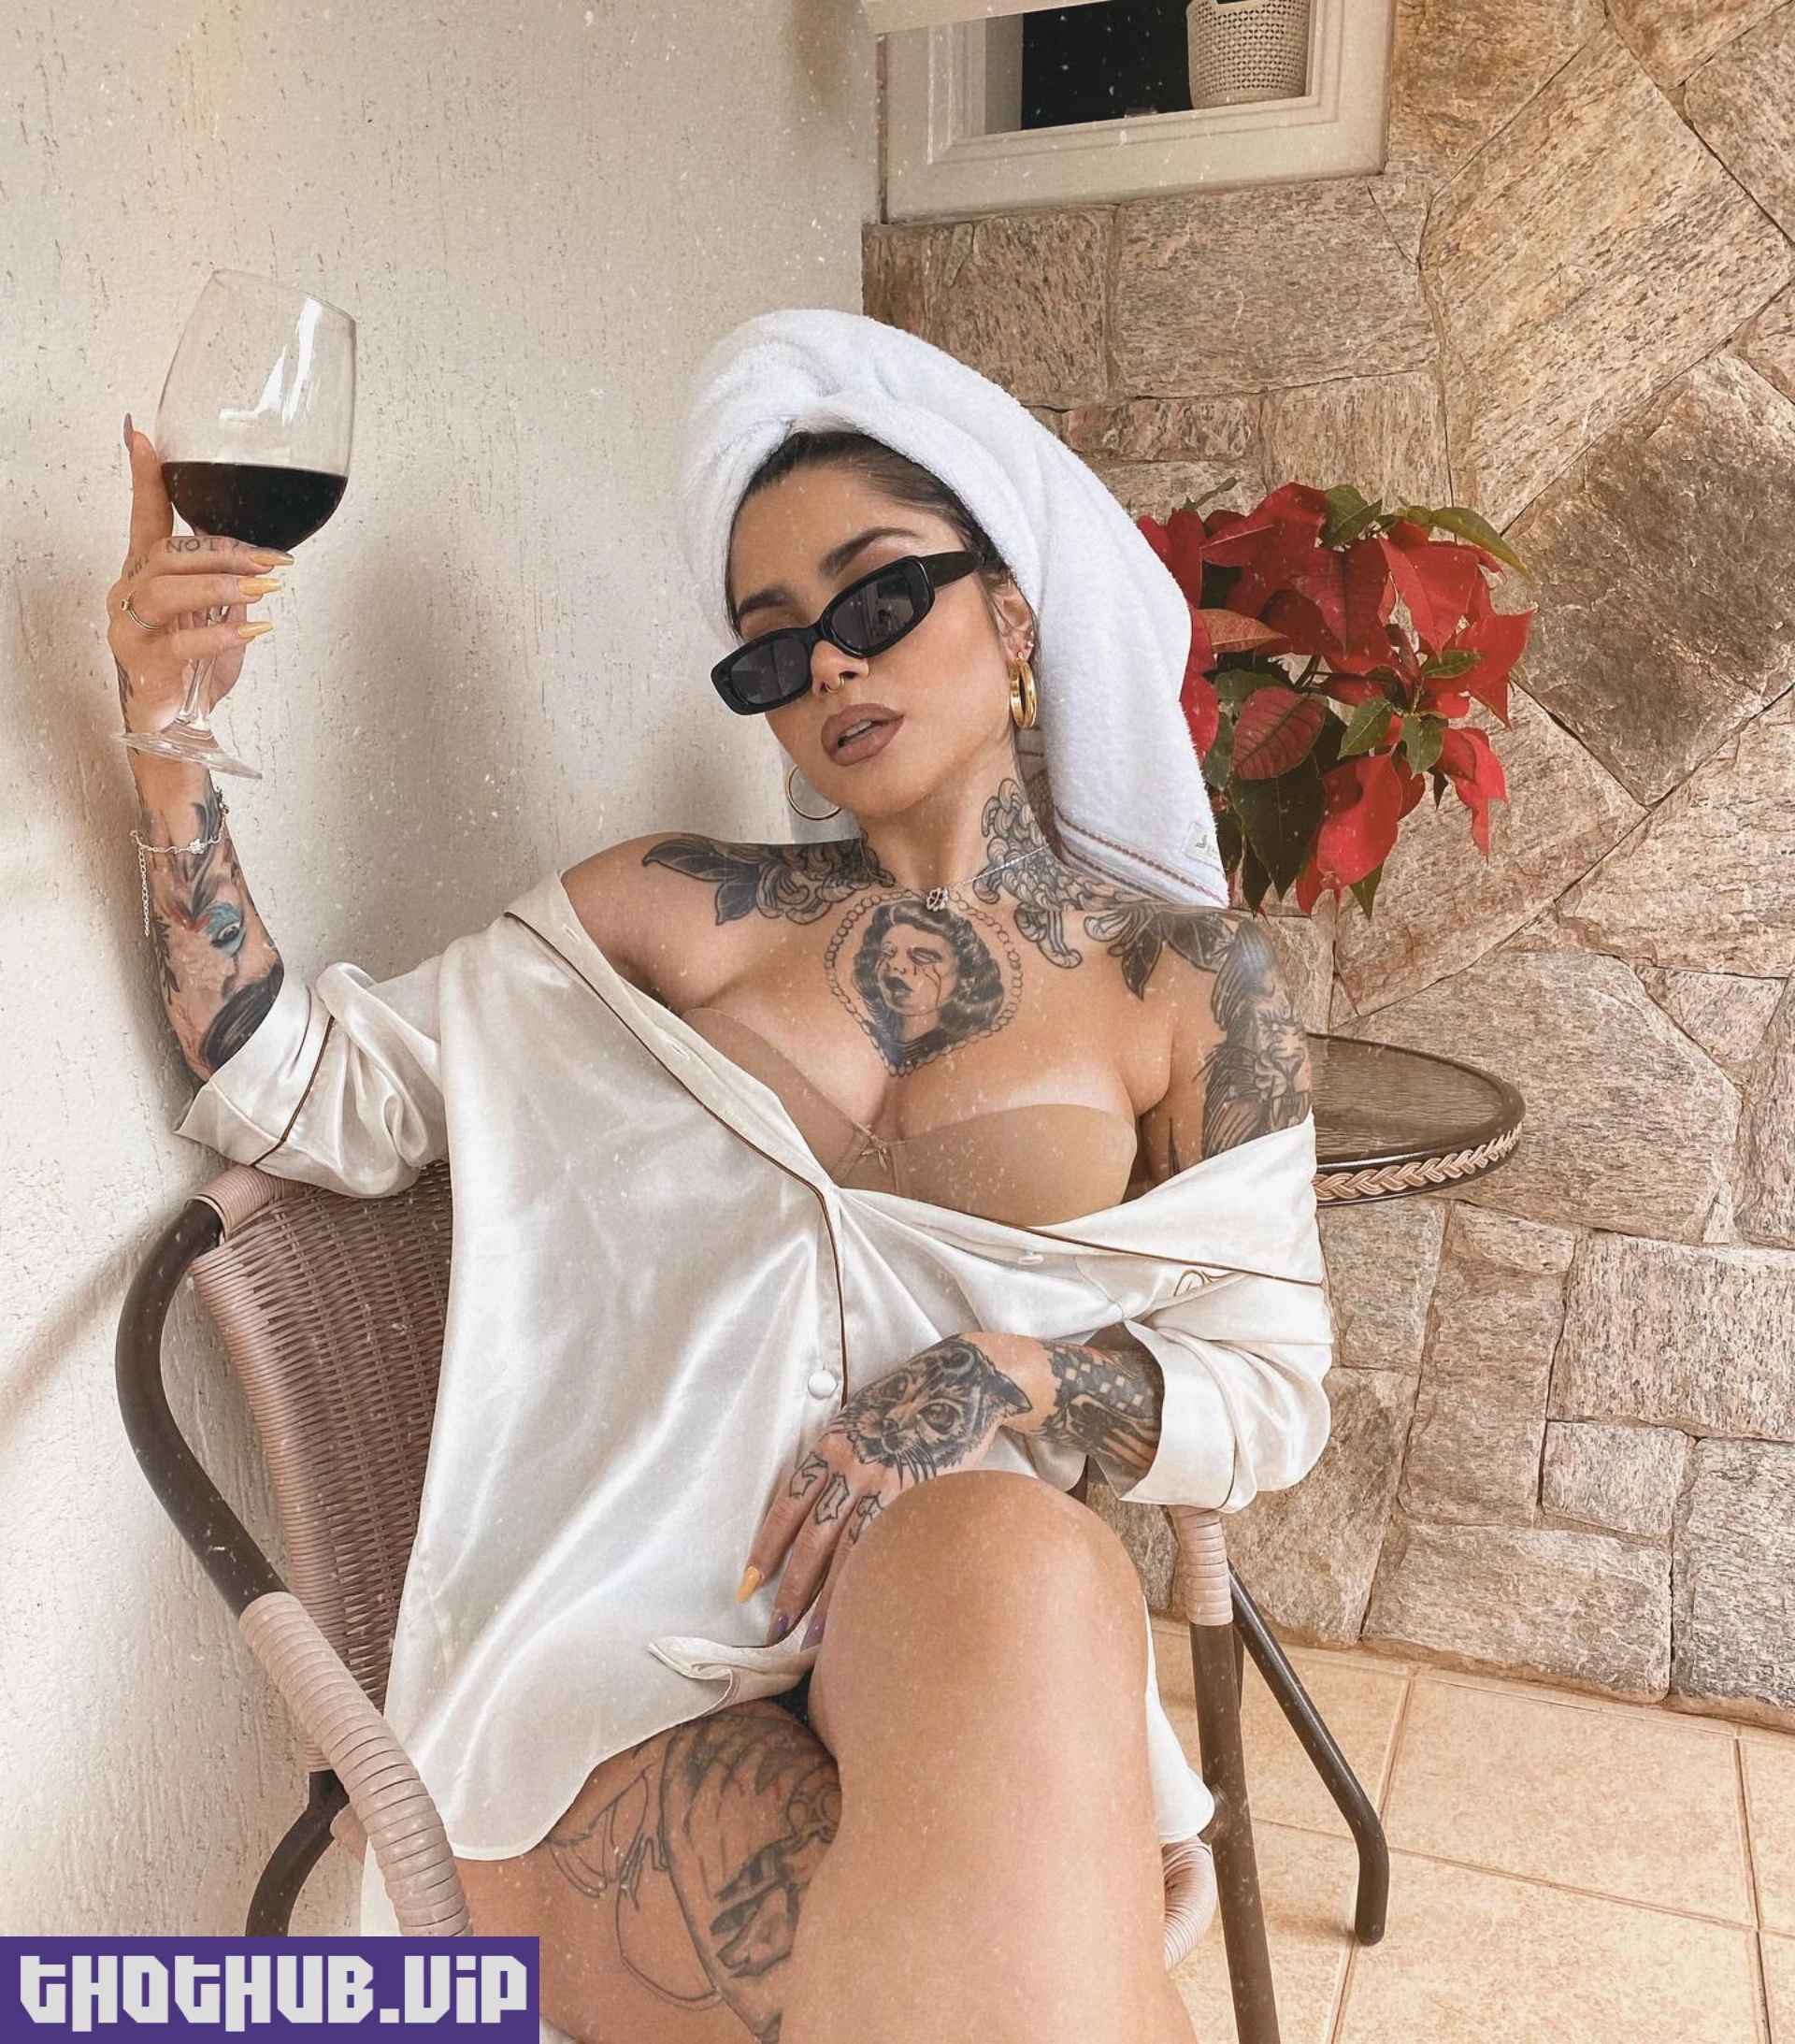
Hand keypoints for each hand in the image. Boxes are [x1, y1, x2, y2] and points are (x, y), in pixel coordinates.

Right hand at [108, 420, 289, 735]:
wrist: (177, 725)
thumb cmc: (192, 667)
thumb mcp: (217, 617)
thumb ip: (229, 587)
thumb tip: (262, 565)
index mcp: (145, 573)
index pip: (143, 515)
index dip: (144, 476)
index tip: (141, 435)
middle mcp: (129, 593)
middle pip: (167, 552)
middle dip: (223, 552)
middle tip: (270, 560)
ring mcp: (131, 627)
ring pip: (167, 589)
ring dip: (220, 584)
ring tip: (262, 589)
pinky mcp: (144, 661)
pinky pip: (182, 640)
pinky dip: (223, 633)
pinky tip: (256, 628)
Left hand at [741, 1334, 1032, 1647]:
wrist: (962, 1380)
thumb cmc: (910, 1403)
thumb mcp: (862, 1419)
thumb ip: (840, 1457)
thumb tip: (822, 1501)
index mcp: (830, 1445)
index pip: (787, 1507)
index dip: (765, 1550)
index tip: (747, 1586)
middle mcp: (851, 1463)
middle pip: (811, 1537)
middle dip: (789, 1588)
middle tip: (774, 1629)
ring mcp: (885, 1479)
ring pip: (846, 1549)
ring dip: (826, 1597)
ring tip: (813, 1638)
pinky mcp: (919, 1491)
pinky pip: (887, 1543)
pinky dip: (871, 1577)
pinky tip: (864, 1603)